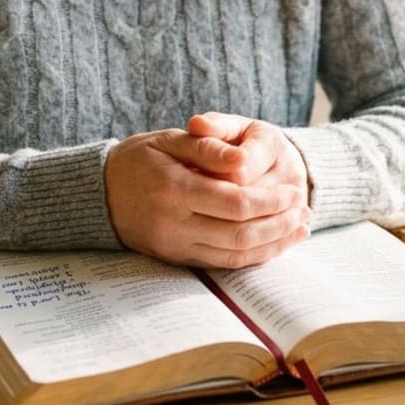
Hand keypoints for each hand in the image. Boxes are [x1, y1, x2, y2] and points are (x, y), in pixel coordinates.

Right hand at [104, 127, 308, 268]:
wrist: (99, 193)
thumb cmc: (139, 158)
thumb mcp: (170, 139)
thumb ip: (208, 148)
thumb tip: (243, 160)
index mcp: (174, 189)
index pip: (234, 203)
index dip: (270, 201)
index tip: (294, 191)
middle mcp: (174, 224)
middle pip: (239, 233)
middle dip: (279, 224)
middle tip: (305, 210)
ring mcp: (175, 246)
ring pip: (234, 255)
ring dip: (273, 244)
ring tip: (300, 228)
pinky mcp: (177, 259)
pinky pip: (222, 264)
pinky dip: (253, 256)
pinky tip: (275, 244)